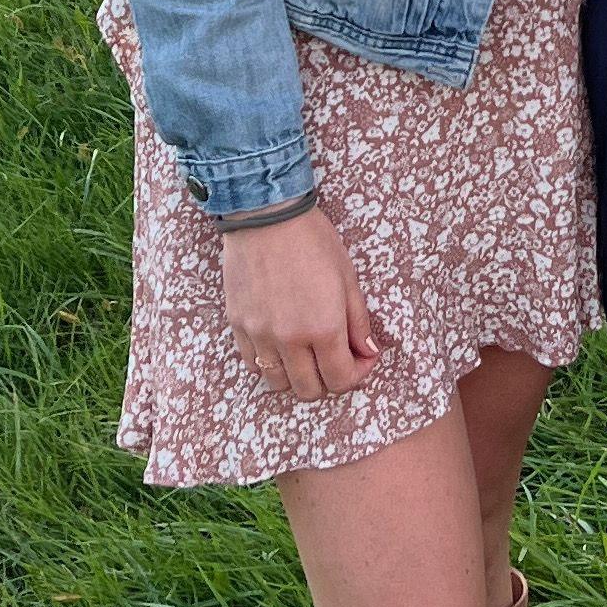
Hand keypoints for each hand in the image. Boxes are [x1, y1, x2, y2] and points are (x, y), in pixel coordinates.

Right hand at [220, 206, 385, 399]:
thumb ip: (358, 322)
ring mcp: (260, 335)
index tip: (362, 357)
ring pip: (278, 384)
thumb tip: (368, 352)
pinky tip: (281, 346)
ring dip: (297, 377)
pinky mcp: (238, 326)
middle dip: (329, 380)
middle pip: (310, 390)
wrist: (265, 215)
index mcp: (323, 327)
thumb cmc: (312, 240)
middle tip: (335, 358)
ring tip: (306, 355)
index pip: (341, 379)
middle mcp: (289, 339)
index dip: (358, 374)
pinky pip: (253, 365)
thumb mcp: (348, 277)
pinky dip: (269, 365)